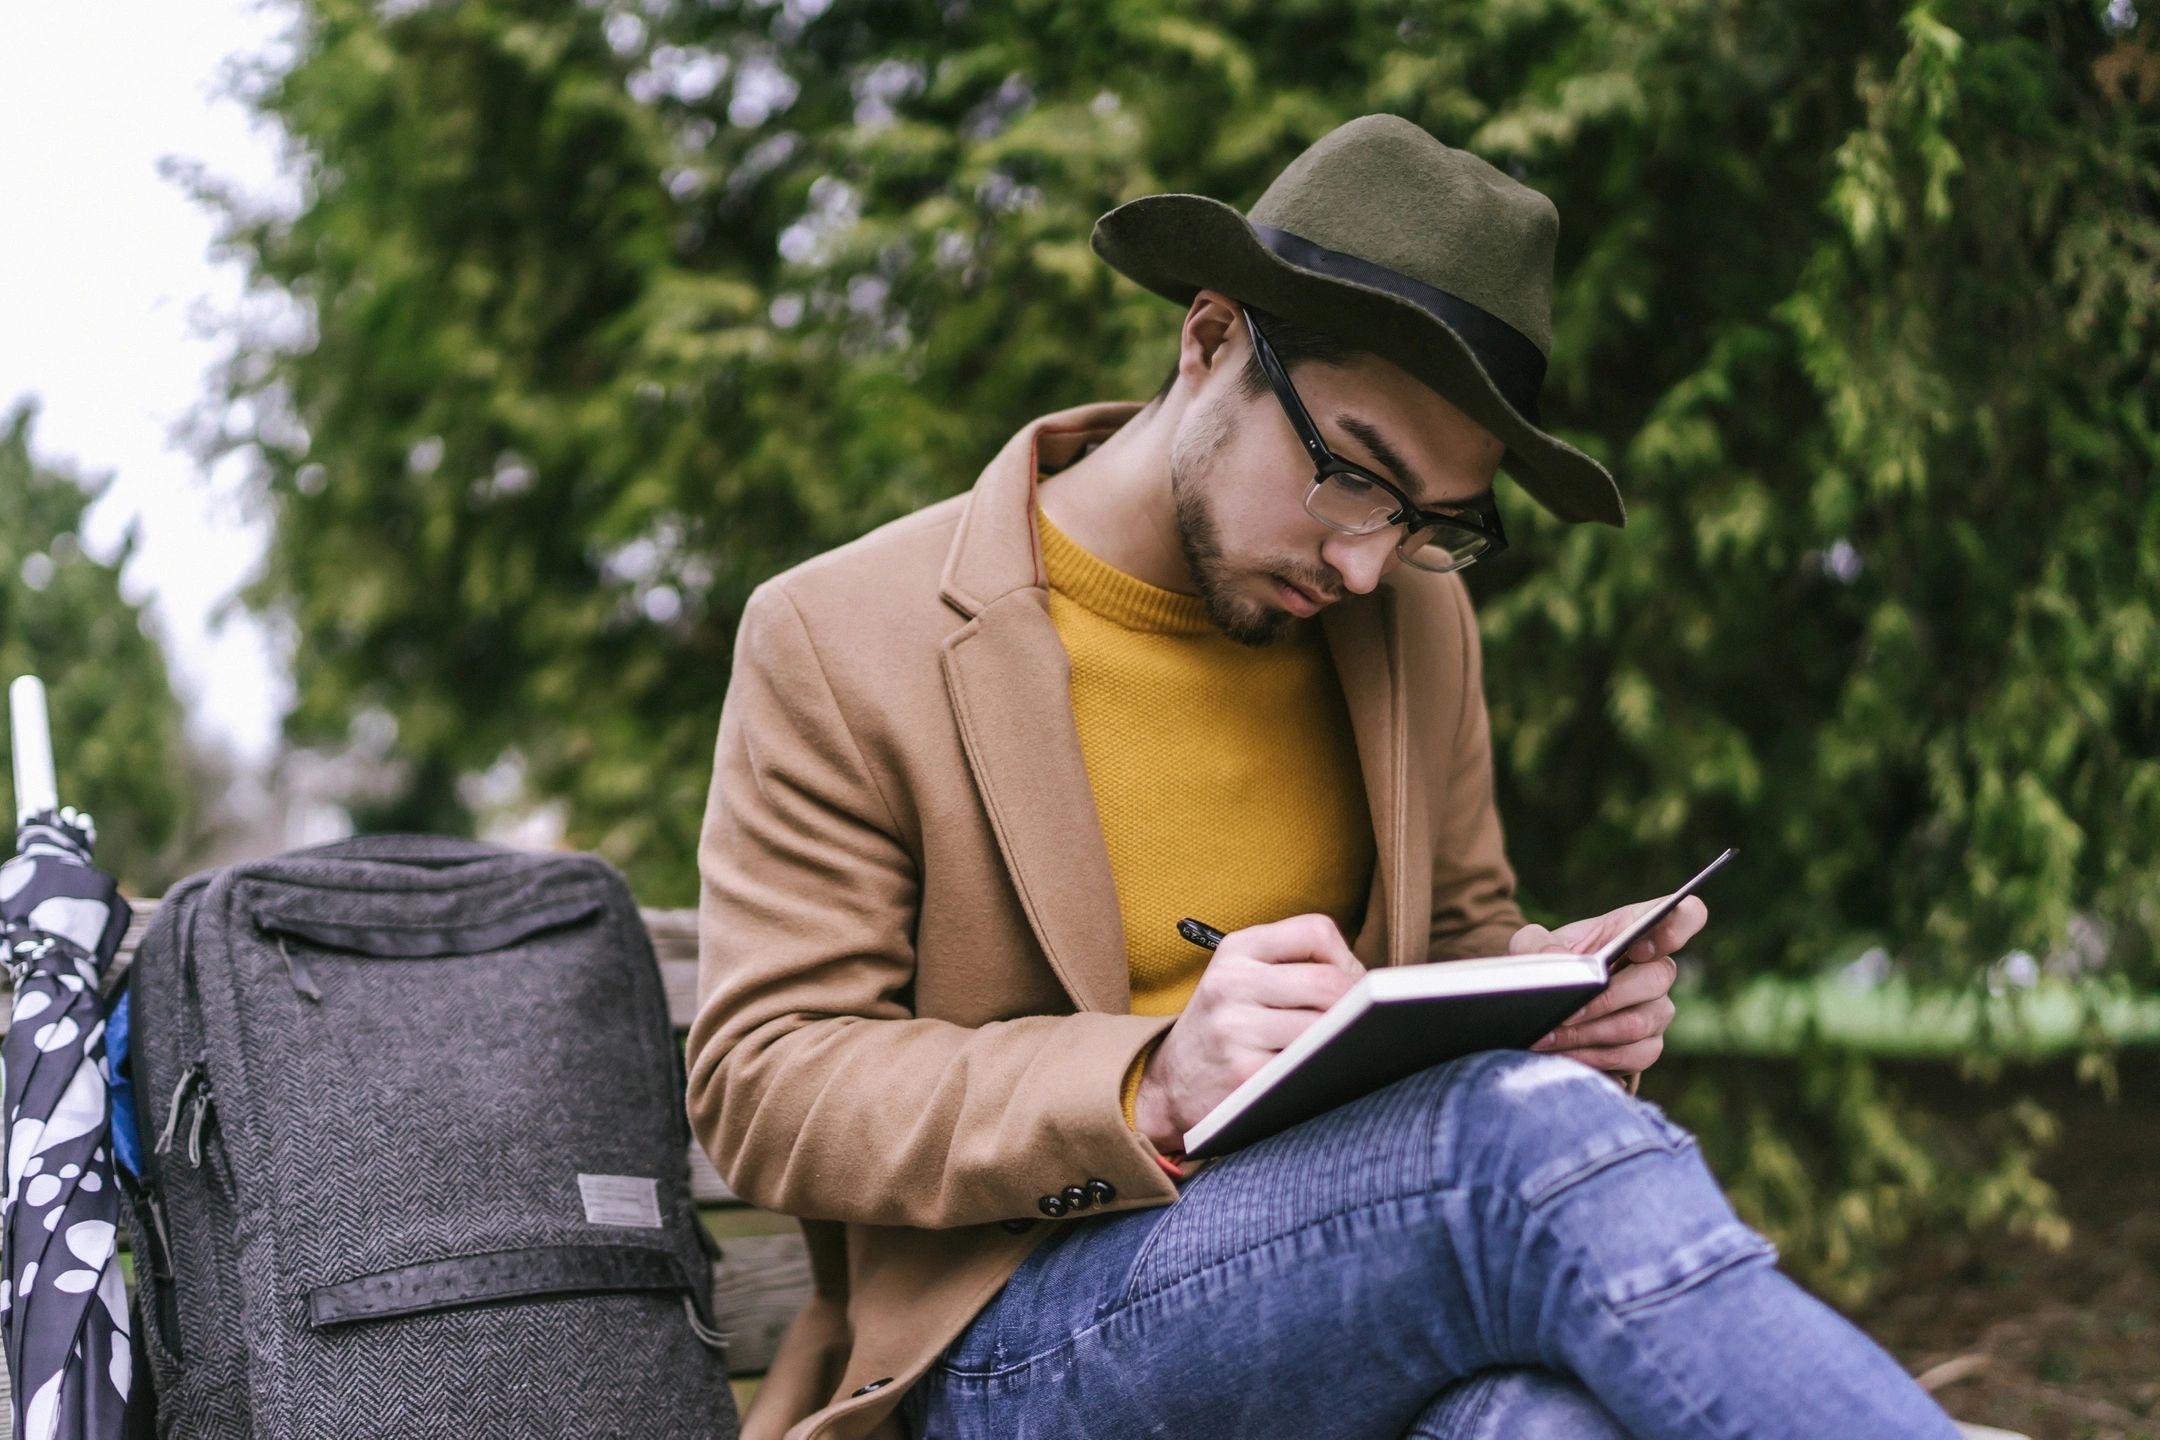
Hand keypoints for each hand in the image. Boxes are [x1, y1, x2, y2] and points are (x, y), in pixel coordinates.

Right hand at [1132, 914, 1364, 1152]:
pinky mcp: (1242, 1075)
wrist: (1169, 1086)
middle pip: (1329, 983)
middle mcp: (1231, 982)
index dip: (1348, 960)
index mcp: (1237, 949)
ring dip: (1347, 1042)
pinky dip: (1325, 1072)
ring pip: (1324, 1028)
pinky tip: (1322, 1076)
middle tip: (1363, 1027)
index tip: (1350, 986)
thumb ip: (1297, 966)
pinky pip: (1307, 1068)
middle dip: (1359, 1007)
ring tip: (1346, 1050)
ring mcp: (1234, 1029)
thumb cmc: (1225, 1027)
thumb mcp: (1243, 978)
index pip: (1316, 932)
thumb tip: (1374, 984)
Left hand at [1507, 894, 1705, 1077]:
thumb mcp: (1530, 945)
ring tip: (1549, 1036)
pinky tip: (1565, 1054)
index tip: (1639, 947)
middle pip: (1658, 978)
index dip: (1676, 927)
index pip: (1686, 917)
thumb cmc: (1546, 964)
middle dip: (1606, 998)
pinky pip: (1634, 1055)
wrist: (1540, 1005)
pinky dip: (1594, 1057)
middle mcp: (1657, 969)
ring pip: (1639, 1023)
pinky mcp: (1648, 1045)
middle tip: (1566, 1011)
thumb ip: (1537, 944)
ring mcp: (1657, 1009)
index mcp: (1635, 929)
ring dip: (1590, 1033)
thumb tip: (1559, 966)